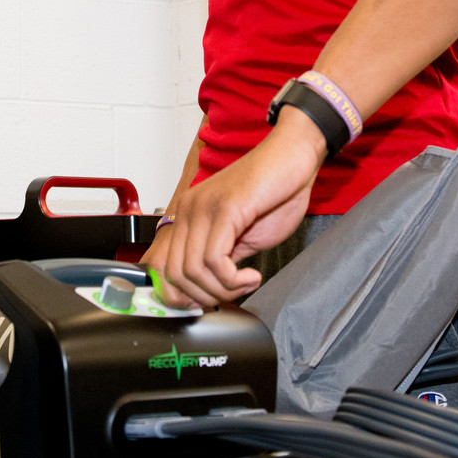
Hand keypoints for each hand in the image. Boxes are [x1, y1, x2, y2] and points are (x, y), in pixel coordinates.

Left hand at [140, 115, 326, 308]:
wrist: (294, 156)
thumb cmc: (275, 191)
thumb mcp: (244, 235)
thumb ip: (224, 259)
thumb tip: (211, 289)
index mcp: (188, 215)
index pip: (162, 267)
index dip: (181, 296)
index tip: (208, 302)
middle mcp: (189, 209)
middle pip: (173, 274)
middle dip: (204, 297)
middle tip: (232, 295)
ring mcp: (204, 207)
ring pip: (192, 270)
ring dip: (222, 290)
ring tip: (246, 283)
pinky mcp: (225, 208)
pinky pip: (214, 260)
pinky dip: (233, 281)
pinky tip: (252, 276)